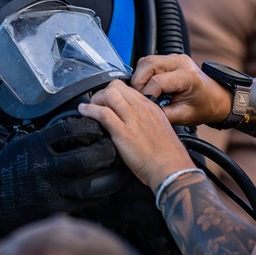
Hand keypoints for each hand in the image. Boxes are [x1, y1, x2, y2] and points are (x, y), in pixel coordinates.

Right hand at [0, 116, 125, 232]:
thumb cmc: (10, 166)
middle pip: (85, 159)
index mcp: (37, 146)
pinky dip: (98, 195)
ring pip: (89, 184)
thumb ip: (49, 136)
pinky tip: (105, 188)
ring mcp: (49, 190)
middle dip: (106, 152)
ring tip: (118, 169)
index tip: (100, 124)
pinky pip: (83, 202)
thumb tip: (79, 126)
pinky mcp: (52, 208)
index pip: (70, 130)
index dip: (90, 126)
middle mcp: (44, 168)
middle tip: (115, 147)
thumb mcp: (25, 142)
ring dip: (108, 177)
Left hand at [80, 80, 194, 188]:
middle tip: (97, 105)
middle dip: (102, 93)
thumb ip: (146, 120)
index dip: (114, 93)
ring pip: (109, 95)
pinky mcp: (123, 133)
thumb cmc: (168, 154)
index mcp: (151, 107)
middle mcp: (141, 109)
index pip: (128, 89)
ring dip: (95, 100)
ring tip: (89, 109)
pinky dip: (89, 111)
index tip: (108, 101)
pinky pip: (103, 113)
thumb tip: (132, 121)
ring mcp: (132, 119)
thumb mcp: (160, 128)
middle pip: (116, 87)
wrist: (171, 168)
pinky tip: (84, 112)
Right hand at [130, 54, 232, 126]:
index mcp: (187, 76)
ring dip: (139, 76)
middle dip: (138, 82)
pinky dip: (143, 74)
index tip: (142, 105)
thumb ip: (163, 114)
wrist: (215, 98)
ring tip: (142, 93)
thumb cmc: (204, 107)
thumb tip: (143, 111)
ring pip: (146, 61)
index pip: (157, 82)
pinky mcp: (170, 59)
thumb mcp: (184, 116)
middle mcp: (180, 62)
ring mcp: (175, 58)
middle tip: (138, 97)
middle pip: (148, 64)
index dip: (145, 95)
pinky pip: (150, 62)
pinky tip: (147, 86)